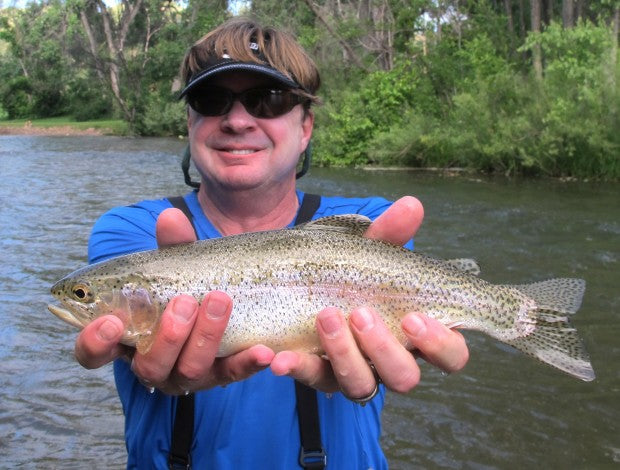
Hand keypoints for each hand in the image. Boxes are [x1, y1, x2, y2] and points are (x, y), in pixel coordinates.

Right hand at [75, 208, 273, 394]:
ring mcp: (187, 373)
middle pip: (151, 364)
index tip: (109, 322)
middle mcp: (153, 363)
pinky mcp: (221, 374)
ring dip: (205, 337)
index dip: (94, 342)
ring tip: (221, 300)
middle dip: (168, 335)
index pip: (93, 352)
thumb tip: (170, 217)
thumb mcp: (179, 266)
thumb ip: (173, 246)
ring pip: (190, 370)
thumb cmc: (187, 283)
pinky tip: (264, 351)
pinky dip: (247, 363)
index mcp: (127, 338)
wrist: (232, 299)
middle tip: (185, 302)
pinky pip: (233, 373)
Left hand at [270, 196, 468, 398]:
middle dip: (384, 349)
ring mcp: (355, 370)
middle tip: (361, 313)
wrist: (299, 276)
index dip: (440, 344)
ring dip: (343, 354)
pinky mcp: (319, 374)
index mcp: (415, 333)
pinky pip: (312, 379)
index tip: (415, 318)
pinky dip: (297, 368)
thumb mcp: (366, 250)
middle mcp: (390, 359)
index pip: (451, 355)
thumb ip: (389, 233)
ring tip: (324, 315)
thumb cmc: (350, 269)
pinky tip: (279, 356)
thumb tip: (412, 205)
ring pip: (361, 385)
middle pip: (405, 378)